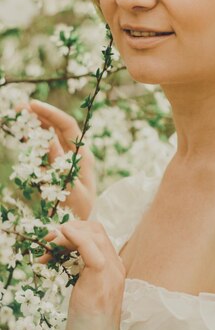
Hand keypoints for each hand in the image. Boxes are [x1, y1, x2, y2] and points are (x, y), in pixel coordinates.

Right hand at [15, 99, 95, 221]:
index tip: (32, 105)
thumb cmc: (81, 210)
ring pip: (49, 135)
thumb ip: (61, 168)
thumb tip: (49, 142)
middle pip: (56, 126)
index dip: (50, 113)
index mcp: (82, 154)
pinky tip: (22, 133)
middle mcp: (74, 152)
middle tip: (19, 107)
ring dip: (34, 124)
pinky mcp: (54, 166)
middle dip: (39, 114)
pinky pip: (42, 148)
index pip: (67, 125)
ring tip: (17, 115)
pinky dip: (32, 139)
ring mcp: (64, 158)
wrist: (81, 224)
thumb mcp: (72, 191)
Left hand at [39, 220, 126, 329]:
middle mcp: (115, 267)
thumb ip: (84, 279)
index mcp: (113, 270)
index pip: (97, 236)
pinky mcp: (99, 280)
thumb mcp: (87, 298)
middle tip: (47, 243)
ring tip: (47, 247)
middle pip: (95, 229)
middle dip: (68, 228)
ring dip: (66, 233)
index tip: (53, 244)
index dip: (74, 232)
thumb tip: (68, 264)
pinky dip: (72, 238)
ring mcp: (110, 272)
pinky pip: (88, 246)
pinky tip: (56, 244)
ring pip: (93, 233)